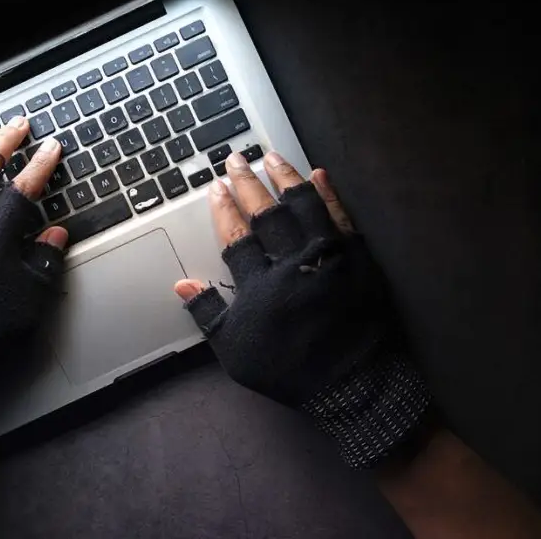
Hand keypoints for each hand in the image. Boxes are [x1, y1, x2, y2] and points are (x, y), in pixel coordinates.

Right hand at [173, 151, 430, 468]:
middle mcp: (293, 262)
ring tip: (272, 156)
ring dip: (285, 177)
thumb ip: (209, 314)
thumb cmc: (290, 370)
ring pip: (303, 204)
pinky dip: (329, 192)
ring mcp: (328, 255)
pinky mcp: (358, 257)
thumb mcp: (237, 352)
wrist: (354, 384)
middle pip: (266, 213)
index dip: (223, 209)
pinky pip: (341, 215)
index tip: (215, 187)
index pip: (236, 236)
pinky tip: (319, 174)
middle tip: (236, 159)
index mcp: (260, 284)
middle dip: (247, 183)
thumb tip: (182, 284)